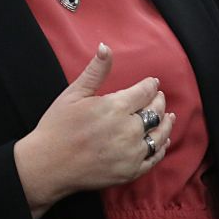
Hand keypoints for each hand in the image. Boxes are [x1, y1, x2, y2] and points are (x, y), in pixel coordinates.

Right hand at [14, 43, 174, 218]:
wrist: (48, 165)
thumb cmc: (57, 127)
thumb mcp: (73, 94)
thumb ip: (95, 71)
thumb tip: (106, 47)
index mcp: (115, 107)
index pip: (144, 92)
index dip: (150, 85)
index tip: (153, 83)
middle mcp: (128, 130)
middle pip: (155, 112)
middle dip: (159, 102)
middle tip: (160, 97)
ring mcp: (131, 153)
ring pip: (159, 135)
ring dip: (167, 124)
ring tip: (170, 117)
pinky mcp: (130, 171)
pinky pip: (154, 158)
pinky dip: (162, 147)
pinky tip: (163, 141)